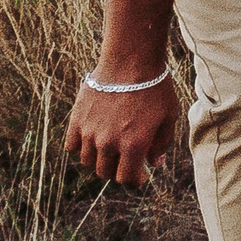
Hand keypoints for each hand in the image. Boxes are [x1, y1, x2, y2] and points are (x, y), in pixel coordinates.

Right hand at [65, 71, 181, 185]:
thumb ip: (162, 143)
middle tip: (125, 161)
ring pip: (88, 161)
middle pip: (105, 172)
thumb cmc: (155, 88)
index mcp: (133, 146)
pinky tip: (91, 140)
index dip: (134, 180)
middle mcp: (109, 143)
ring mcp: (90, 132)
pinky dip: (80, 147)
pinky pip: (72, 145)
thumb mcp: (168, 117)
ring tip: (109, 150)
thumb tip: (154, 163)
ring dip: (99, 159)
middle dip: (117, 171)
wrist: (131, 61)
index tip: (139, 175)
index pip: (126, 178)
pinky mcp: (77, 119)